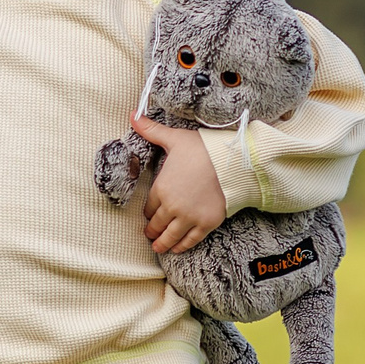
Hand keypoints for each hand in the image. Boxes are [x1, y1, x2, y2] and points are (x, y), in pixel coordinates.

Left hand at [134, 114, 225, 253]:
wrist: (232, 162)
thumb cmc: (202, 149)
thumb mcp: (174, 138)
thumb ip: (151, 130)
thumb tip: (132, 114)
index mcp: (161, 188)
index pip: (149, 208)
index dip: (148, 213)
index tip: (148, 217)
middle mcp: (172, 206)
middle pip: (157, 225)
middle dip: (152, 231)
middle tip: (150, 236)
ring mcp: (190, 217)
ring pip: (171, 236)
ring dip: (163, 244)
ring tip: (158, 248)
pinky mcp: (206, 223)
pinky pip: (191, 240)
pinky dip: (182, 246)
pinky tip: (177, 249)